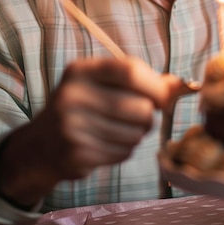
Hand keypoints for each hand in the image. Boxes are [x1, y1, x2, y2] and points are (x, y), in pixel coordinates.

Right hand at [0, 56, 180, 206]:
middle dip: (148, 115)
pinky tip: (106, 143)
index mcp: (81, 70)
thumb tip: (181, 85)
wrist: (41, 144)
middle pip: (141, 107)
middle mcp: (73, 95)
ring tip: (117, 129)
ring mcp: (73, 126)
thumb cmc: (83, 105)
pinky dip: (123, 150)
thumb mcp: (104, 83)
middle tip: (135, 115)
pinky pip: (124, 152)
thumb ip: (142, 80)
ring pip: (136, 133)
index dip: (156, 85)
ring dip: (136, 134)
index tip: (164, 97)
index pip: (130, 70)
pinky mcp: (78, 154)